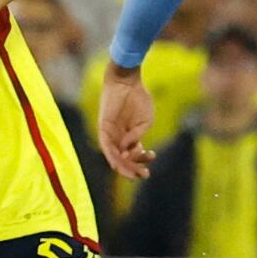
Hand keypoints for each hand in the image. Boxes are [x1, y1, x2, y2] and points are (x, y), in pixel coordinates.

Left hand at [98, 62, 155, 178]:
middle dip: (134, 170)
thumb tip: (126, 150)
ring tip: (134, 174)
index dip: (143, 160)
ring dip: (124, 167)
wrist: (128, 83)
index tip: (153, 156)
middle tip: (145, 175)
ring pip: (115, 157)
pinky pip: (106, 147)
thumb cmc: (138, 99)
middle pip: (124, 161)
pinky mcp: (103, 129)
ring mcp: (111, 135)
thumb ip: (137, 137)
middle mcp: (119, 139)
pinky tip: (121, 160)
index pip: (134, 156)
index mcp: (131, 138)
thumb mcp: (144, 122)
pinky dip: (114, 155)